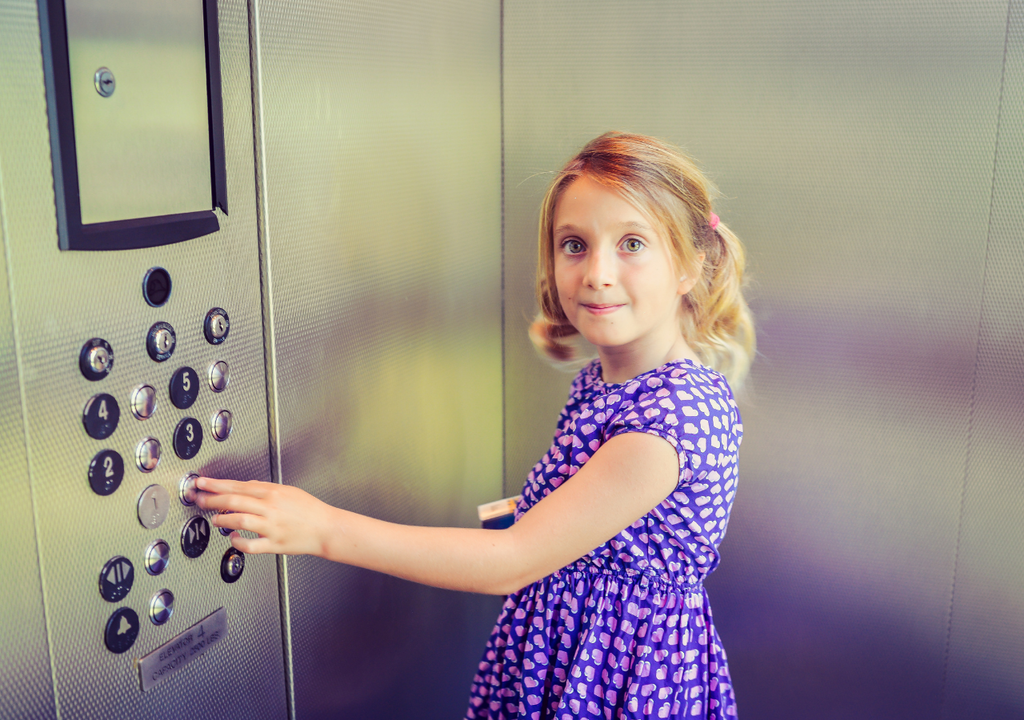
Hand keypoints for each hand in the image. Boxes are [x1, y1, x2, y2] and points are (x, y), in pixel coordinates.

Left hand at [196, 477, 336, 556]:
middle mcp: (270, 508)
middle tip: (199, 499)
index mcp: (273, 493)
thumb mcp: (289, 491)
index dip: (217, 484)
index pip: (238, 486)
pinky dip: (238, 542)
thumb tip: (246, 486)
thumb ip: (266, 488)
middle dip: (212, 499)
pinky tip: (232, 537)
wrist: (327, 528)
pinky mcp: (274, 544)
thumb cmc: (310, 510)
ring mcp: (271, 527)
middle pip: (234, 500)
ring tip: (215, 518)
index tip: (203, 483)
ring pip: (239, 520)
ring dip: (223, 519)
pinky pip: (250, 545)